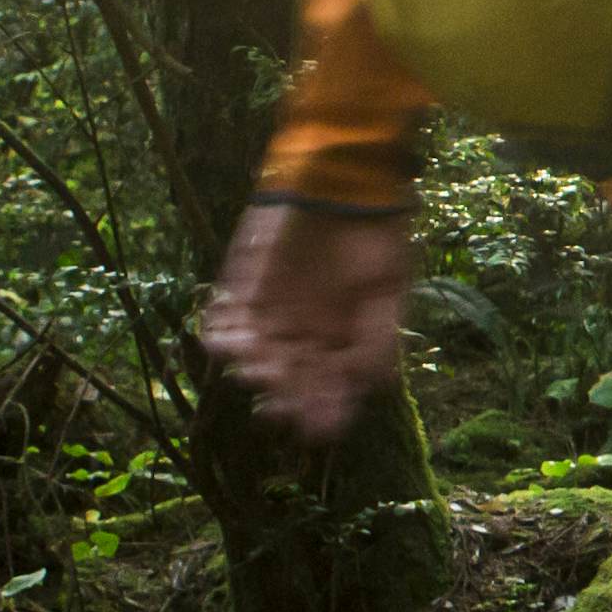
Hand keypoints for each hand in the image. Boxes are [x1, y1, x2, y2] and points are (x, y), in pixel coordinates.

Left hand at [201, 198, 413, 439]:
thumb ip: (379, 338)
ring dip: (256, 370)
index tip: (322, 429)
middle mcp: (305, 336)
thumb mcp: (390, 288)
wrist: (342, 181)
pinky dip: (221, 336)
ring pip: (257, 358)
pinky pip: (224, 322)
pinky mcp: (241, 289)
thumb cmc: (374, 235)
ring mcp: (270, 315)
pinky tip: (228, 342)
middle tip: (282, 407)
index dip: (326, 410)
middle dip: (288, 398)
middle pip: (291, 380)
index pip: (330, 388)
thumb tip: (373, 389)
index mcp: (343, 342)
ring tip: (260, 371)